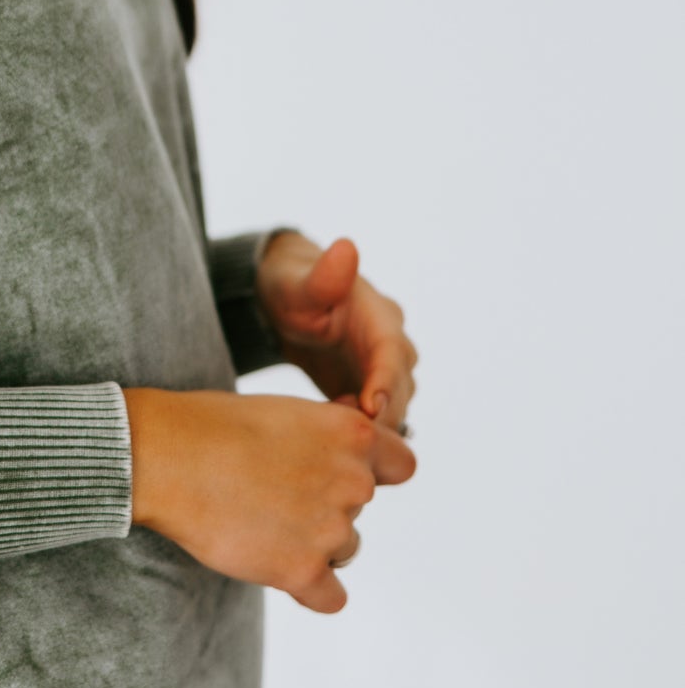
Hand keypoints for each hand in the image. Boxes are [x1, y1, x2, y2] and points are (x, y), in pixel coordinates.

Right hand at [122, 387, 415, 612]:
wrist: (163, 457)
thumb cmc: (210, 425)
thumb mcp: (285, 411)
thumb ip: (326, 436)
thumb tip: (346, 460)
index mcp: (352, 434)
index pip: (401, 466)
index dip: (370, 469)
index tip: (333, 470)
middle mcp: (353, 481)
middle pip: (360, 509)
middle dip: (325, 505)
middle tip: (269, 494)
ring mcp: (330, 529)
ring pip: (344, 550)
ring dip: (312, 544)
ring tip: (258, 523)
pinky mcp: (301, 570)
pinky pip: (330, 598)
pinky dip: (309, 589)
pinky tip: (277, 570)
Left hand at [255, 232, 417, 432]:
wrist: (286, 302)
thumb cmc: (293, 286)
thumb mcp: (299, 282)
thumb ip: (323, 276)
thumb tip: (346, 247)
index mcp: (380, 318)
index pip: (392, 353)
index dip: (385, 381)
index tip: (370, 407)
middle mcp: (391, 346)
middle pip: (400, 389)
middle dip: (379, 416)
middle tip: (339, 435)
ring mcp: (381, 372)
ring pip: (392, 409)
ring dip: (368, 428)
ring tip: (328, 436)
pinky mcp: (367, 392)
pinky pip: (375, 420)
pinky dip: (358, 433)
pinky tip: (327, 439)